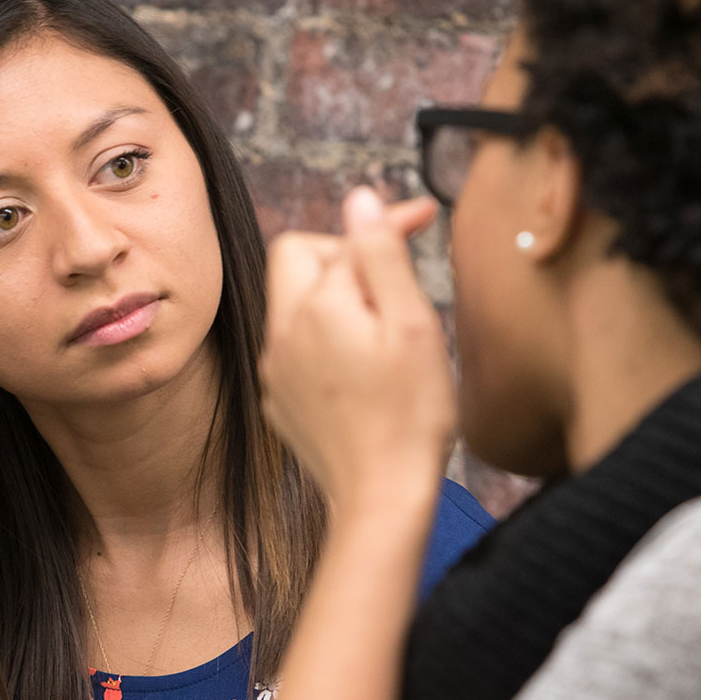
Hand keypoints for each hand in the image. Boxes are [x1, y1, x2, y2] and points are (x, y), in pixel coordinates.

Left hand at [261, 189, 453, 505]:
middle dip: (347, 256)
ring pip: (300, 307)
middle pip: (302, 261)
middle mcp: (282, 332)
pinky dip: (330, 342)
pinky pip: (299, 350)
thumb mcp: (411, 324)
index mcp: (316, 305)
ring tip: (389, 330)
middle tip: (396, 277)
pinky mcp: (282, 402)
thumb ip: (380, 254)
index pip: (342, 236)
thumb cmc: (409, 415)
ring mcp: (276, 371)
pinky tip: (366, 370)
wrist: (382, 500)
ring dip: (340, 300)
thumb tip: (359, 199)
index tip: (424, 219)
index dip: (386, 222)